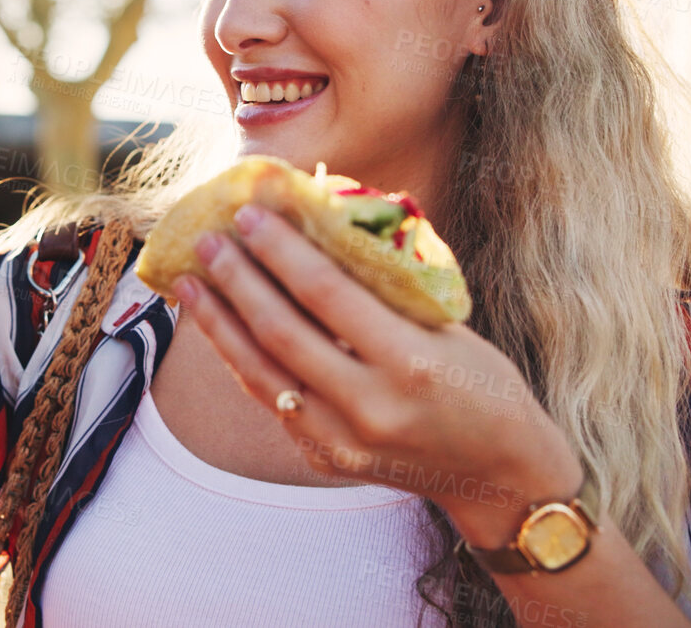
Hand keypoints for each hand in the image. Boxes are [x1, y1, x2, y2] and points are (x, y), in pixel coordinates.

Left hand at [173, 202, 582, 539]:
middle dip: (237, 280)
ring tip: (191, 283)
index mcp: (409, 363)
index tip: (250, 214)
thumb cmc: (483, 385)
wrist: (499, 476)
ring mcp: (342, 440)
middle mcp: (369, 406)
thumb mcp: (449, 327)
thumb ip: (385, 289)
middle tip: (208, 239)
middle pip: (281, 332)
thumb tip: (318, 229)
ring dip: (219, 323)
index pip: (326, 295)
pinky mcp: (325, 458)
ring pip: (260, 373)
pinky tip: (222, 328)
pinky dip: (242, 360)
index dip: (282, 251)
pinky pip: (272, 400)